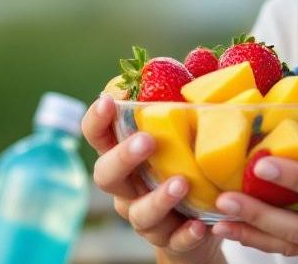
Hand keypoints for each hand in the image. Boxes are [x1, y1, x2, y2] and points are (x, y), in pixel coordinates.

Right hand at [81, 95, 222, 263]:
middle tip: (147, 141)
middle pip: (106, 175)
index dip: (96, 119)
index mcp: (126, 155)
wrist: (200, 228)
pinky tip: (201, 226)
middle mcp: (128, 188)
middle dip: (123, 157)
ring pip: (139, 213)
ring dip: (158, 198)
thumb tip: (201, 55)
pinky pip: (173, 241)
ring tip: (182, 184)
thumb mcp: (188, 134)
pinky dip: (185, 234)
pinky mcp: (172, 242)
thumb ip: (189, 97)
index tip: (108, 100)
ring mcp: (147, 218)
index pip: (97, 135)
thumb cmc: (188, 167)